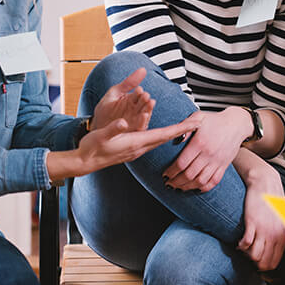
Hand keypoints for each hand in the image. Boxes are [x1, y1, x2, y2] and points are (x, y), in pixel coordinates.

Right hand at [76, 110, 204, 174]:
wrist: (85, 162)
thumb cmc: (92, 147)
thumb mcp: (102, 135)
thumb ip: (113, 129)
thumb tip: (124, 123)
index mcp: (136, 142)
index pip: (163, 134)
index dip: (180, 128)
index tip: (195, 124)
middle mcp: (140, 147)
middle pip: (167, 137)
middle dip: (184, 130)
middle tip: (200, 122)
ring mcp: (138, 150)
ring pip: (161, 140)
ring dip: (175, 132)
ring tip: (188, 126)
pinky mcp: (134, 149)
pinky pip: (154, 142)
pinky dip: (165, 136)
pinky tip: (168, 134)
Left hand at [89, 67, 153, 131]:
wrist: (96, 127)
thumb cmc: (105, 110)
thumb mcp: (115, 93)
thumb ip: (128, 83)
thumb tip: (143, 69)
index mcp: (132, 99)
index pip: (139, 94)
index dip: (139, 92)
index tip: (139, 90)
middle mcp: (136, 110)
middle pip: (144, 104)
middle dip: (145, 100)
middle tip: (145, 96)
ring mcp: (136, 120)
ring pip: (145, 114)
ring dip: (148, 110)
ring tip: (148, 104)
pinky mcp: (134, 130)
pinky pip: (141, 126)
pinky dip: (143, 122)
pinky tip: (143, 116)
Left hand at [162, 106, 250, 191]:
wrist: (236, 124)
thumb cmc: (215, 120)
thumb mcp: (198, 117)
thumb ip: (184, 126)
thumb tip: (174, 140)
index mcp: (200, 142)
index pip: (182, 163)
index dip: (171, 171)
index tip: (165, 174)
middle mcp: (209, 154)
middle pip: (190, 174)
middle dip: (176, 181)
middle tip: (168, 183)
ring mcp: (217, 161)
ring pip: (201, 181)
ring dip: (188, 187)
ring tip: (179, 187)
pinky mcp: (224, 166)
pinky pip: (214, 181)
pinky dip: (204, 188)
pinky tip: (195, 188)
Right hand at [237, 162, 284, 271]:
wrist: (265, 184)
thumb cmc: (274, 203)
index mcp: (283, 236)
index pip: (274, 261)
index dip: (265, 265)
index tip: (259, 261)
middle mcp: (274, 235)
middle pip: (263, 262)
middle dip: (255, 263)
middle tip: (251, 255)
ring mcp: (263, 229)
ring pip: (254, 256)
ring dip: (247, 254)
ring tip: (246, 248)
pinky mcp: (252, 223)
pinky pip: (246, 243)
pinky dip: (241, 246)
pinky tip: (240, 242)